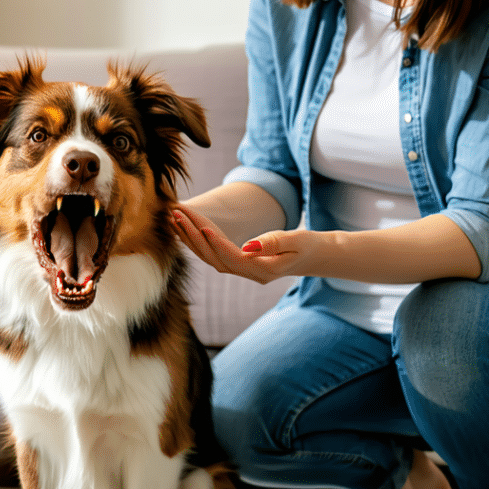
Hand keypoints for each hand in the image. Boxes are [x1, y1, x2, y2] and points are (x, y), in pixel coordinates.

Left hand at [170, 204, 321, 284]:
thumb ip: (273, 243)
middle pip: (214, 258)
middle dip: (194, 237)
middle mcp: (248, 274)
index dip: (216, 244)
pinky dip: (196, 241)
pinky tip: (184, 228)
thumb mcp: (297, 242)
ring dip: (190, 238)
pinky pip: (212, 254)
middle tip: (178, 215)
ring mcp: (242, 271)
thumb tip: (248, 247)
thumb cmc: (307, 246)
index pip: (233, 259)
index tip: (202, 227)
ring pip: (210, 258)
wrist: (314, 256)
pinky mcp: (239, 263)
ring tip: (174, 218)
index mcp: (263, 271)